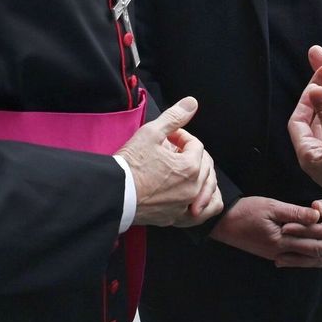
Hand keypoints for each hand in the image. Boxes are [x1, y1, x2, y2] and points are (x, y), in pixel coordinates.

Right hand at [118, 97, 222, 227]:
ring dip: (200, 176)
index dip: (181, 137)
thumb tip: (192, 102)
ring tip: (183, 170)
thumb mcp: (151, 133)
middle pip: (203, 165)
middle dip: (189, 154)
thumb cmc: (131, 164)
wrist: (114, 194)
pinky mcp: (175, 218)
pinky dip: (203, 203)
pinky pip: (201, 213)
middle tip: (170, 151)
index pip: (195, 145)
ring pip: (206, 188)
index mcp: (191, 167)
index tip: (167, 137)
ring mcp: (185, 205)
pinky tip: (196, 196)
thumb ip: (174, 117)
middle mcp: (193, 188)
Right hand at [208, 195, 321, 264]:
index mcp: (282, 239)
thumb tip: (317, 216)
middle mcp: (281, 251)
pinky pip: (295, 259)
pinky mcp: (271, 253)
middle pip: (311, 253)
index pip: (313, 240)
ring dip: (321, 257)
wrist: (222, 223)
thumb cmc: (245, 210)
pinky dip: (308, 258)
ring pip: (304, 259)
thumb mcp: (270, 207)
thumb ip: (294, 213)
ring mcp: (275, 254)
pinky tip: (313, 256)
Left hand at [274, 195, 321, 268]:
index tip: (285, 227)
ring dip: (299, 261)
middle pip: (318, 250)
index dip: (302, 230)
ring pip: (319, 260)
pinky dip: (306, 260)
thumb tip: (314, 209)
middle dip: (297, 250)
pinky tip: (292, 261)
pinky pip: (321, 259)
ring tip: (279, 261)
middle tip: (277, 250)